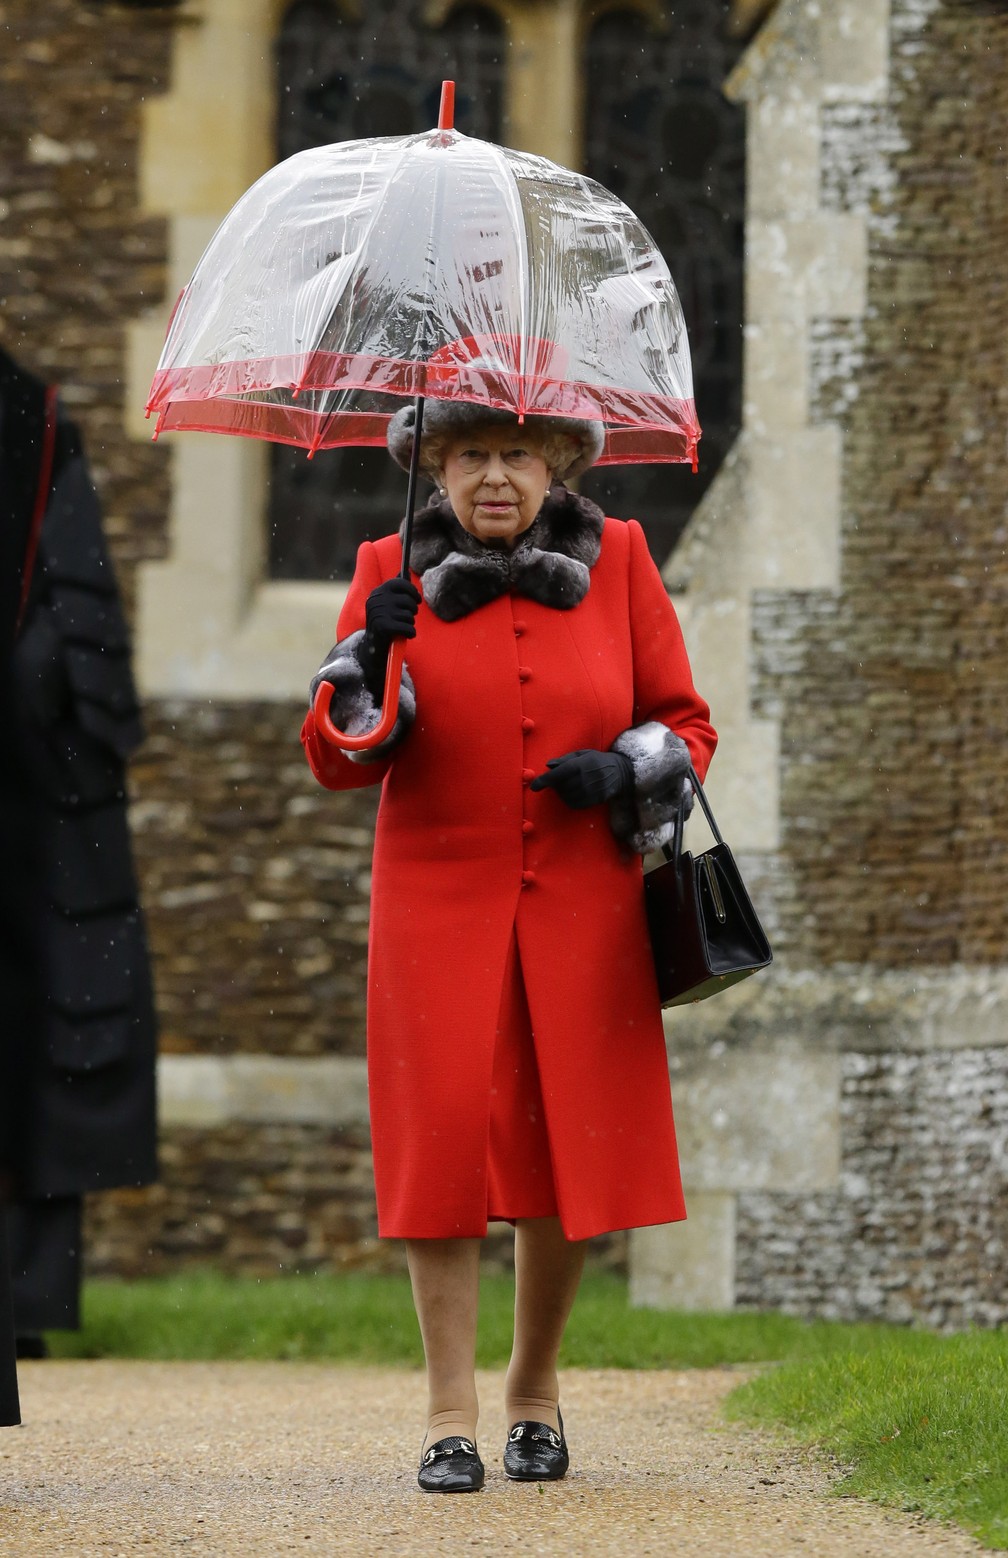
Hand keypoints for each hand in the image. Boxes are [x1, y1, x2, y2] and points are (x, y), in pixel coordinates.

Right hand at [362, 577, 420, 699]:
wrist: (372, 647)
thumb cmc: (385, 623)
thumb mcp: (387, 604)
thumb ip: (395, 589)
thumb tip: (406, 571)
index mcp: (377, 593)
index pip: (400, 583)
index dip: (412, 591)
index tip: (417, 599)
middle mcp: (376, 601)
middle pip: (408, 600)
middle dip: (412, 611)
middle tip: (407, 617)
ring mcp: (379, 614)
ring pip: (410, 616)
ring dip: (410, 623)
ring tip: (402, 627)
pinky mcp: (383, 627)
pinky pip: (409, 627)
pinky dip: (410, 633)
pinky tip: (405, 635)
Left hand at [530, 749, 633, 808]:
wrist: (619, 772)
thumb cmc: (597, 760)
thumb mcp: (582, 754)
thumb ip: (565, 759)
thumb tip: (548, 765)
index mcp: (580, 765)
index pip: (557, 774)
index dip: (543, 781)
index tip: (534, 786)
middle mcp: (584, 779)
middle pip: (560, 786)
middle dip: (555, 784)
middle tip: (558, 779)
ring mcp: (590, 791)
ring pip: (565, 796)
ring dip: (561, 792)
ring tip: (568, 784)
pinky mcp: (593, 800)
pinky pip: (574, 804)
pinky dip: (569, 799)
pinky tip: (573, 792)